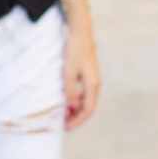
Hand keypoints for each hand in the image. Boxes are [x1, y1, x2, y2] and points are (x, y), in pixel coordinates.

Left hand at [63, 0, 99, 129]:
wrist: (80, 30)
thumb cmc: (75, 49)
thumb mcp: (69, 71)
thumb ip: (70, 90)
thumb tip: (71, 107)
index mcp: (93, 84)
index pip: (88, 110)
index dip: (77, 120)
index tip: (66, 127)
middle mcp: (95, 83)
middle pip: (87, 106)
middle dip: (76, 117)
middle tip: (63, 123)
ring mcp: (91, 78)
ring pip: (85, 99)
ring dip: (74, 108)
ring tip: (62, 113)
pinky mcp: (86, 72)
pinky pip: (82, 91)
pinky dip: (74, 98)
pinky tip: (65, 98)